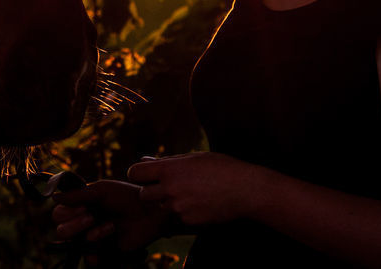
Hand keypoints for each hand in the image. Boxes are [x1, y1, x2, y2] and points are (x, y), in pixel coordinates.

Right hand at [51, 179, 169, 251]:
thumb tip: (53, 197)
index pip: (58, 213)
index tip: (83, 206)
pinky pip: (89, 258)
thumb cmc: (126, 197)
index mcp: (80, 206)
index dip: (67, 211)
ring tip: (109, 226)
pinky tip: (110, 237)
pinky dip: (96, 249)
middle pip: (61, 230)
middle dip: (75, 224)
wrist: (149, 213)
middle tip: (91, 216)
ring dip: (90, 234)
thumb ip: (77, 195)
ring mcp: (92, 238)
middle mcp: (83, 223)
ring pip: (73, 243)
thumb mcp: (101, 191)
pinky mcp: (103, 252)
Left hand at [127, 152, 264, 225]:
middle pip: (143, 195)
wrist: (247, 190)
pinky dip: (183, 214)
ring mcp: (179, 207)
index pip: (134, 173)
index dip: (139, 174)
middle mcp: (170, 189)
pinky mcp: (189, 221)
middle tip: (167, 188)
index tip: (148, 175)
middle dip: (151, 192)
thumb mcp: (192, 158)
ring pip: (161, 208)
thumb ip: (166, 162)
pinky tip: (199, 205)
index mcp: (169, 169)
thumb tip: (145, 160)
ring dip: (168, 203)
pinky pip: (177, 219)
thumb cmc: (221, 168)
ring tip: (189, 195)